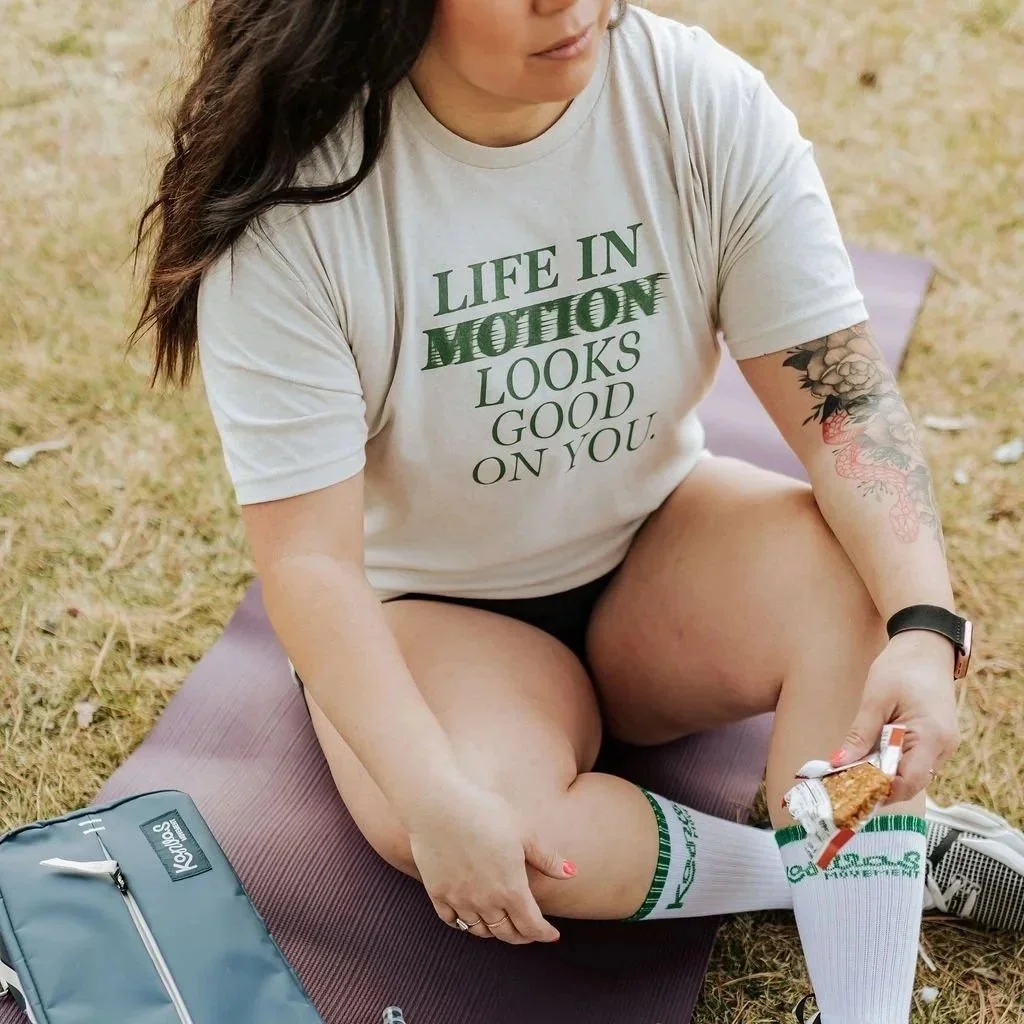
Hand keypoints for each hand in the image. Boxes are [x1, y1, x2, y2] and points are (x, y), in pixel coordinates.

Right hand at [405, 778, 574, 944]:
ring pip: (479, 930)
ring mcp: (459, 899)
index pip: (531, 926)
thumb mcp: (524, 832)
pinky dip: (464, 923)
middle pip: (506, 933)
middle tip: (529, 931)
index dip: (544, 934)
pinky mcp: (437, 892)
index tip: (552, 934)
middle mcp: (485, 902)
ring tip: (502, 923)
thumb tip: (571, 874)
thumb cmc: (486, 812)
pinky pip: (453, 920)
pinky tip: (470, 915)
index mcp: (511, 889)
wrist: (439, 805)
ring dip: (494, 931)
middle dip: (522, 936)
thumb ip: (547, 858)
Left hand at [832, 630, 960, 802]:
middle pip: (910, 782)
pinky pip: (915, 761)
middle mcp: (943, 747)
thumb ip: (860, 735)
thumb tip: (839, 762)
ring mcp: (943, 745)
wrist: (926, 647)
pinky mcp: (937, 740)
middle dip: (879, 785)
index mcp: (931, 736)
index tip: (851, 787)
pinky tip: (872, 754)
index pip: (909, 781)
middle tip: (847, 781)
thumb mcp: (875, 700)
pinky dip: (894, 762)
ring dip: (885, 773)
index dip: (881, 789)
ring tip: (856, 767)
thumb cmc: (903, 667)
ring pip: (912, 773)